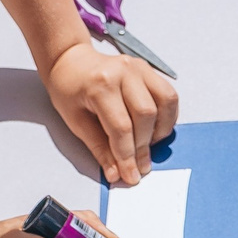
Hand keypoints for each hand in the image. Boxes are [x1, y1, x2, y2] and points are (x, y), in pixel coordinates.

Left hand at [44, 41, 177, 187]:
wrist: (71, 62)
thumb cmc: (68, 89)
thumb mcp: (75, 121)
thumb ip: (99, 148)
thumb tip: (116, 173)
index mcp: (100, 85)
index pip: (121, 128)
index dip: (127, 156)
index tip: (130, 175)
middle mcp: (124, 72)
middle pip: (146, 116)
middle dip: (144, 148)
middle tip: (140, 166)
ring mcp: (139, 68)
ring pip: (165, 103)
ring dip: (160, 130)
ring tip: (148, 145)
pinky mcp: (148, 69)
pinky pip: (168, 95)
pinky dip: (167, 116)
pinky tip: (155, 129)